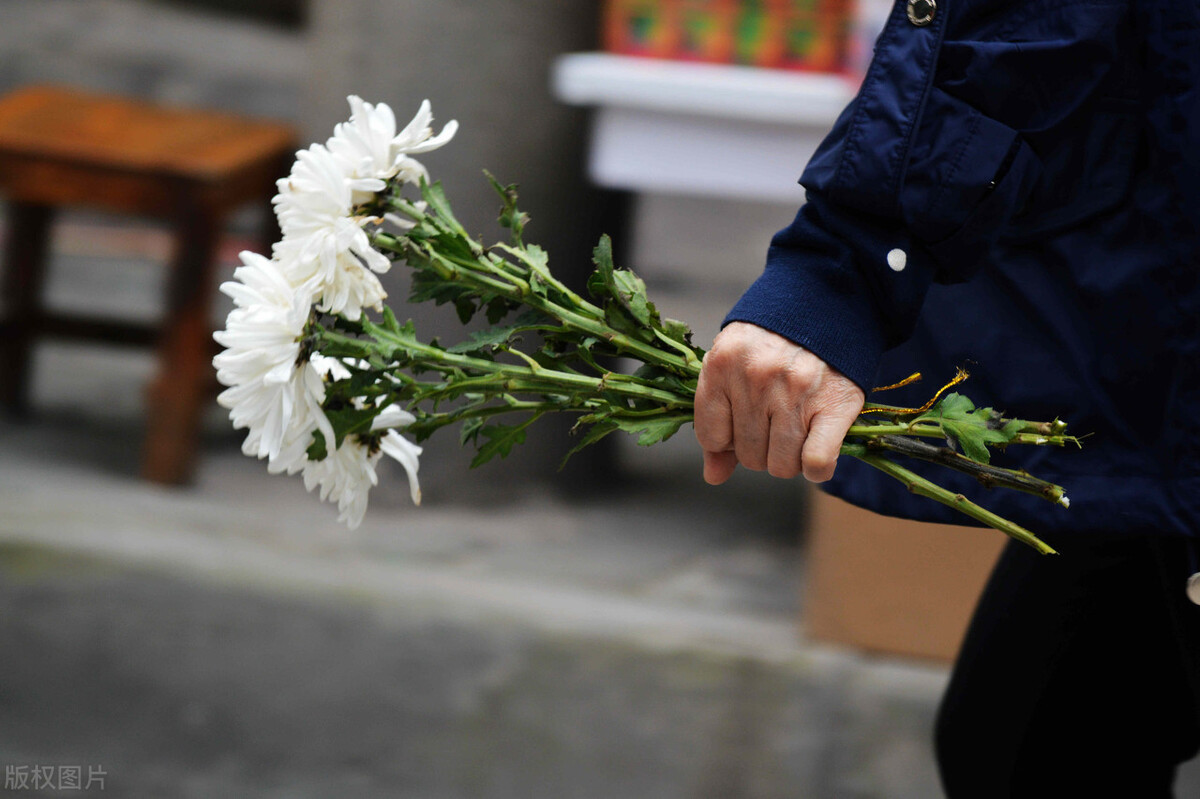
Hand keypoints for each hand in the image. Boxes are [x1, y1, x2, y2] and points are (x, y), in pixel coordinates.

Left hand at [694, 322, 864, 484]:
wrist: (825, 302)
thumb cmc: (772, 339)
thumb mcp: (732, 364)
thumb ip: (717, 418)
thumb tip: (713, 476)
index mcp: (722, 365)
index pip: (712, 436)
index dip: (726, 440)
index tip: (742, 425)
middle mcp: (756, 378)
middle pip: (748, 455)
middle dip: (760, 449)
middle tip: (775, 423)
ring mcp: (795, 391)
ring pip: (781, 464)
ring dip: (788, 459)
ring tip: (796, 432)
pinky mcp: (834, 403)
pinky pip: (816, 461)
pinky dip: (816, 469)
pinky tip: (816, 457)